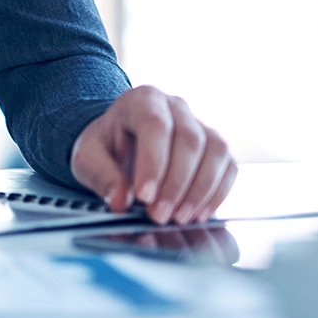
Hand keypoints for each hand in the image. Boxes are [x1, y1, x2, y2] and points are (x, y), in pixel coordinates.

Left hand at [70, 85, 235, 225]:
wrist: (121, 143)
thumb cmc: (106, 146)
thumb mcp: (88, 156)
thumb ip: (101, 175)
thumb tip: (120, 200)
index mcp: (142, 99)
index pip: (154, 124)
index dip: (153, 161)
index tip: (144, 196)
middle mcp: (176, 106)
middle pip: (189, 139)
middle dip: (176, 183)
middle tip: (160, 215)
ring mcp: (200, 124)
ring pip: (214, 151)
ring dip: (200, 190)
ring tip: (179, 218)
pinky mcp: (215, 147)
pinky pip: (228, 167)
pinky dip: (217, 193)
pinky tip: (198, 213)